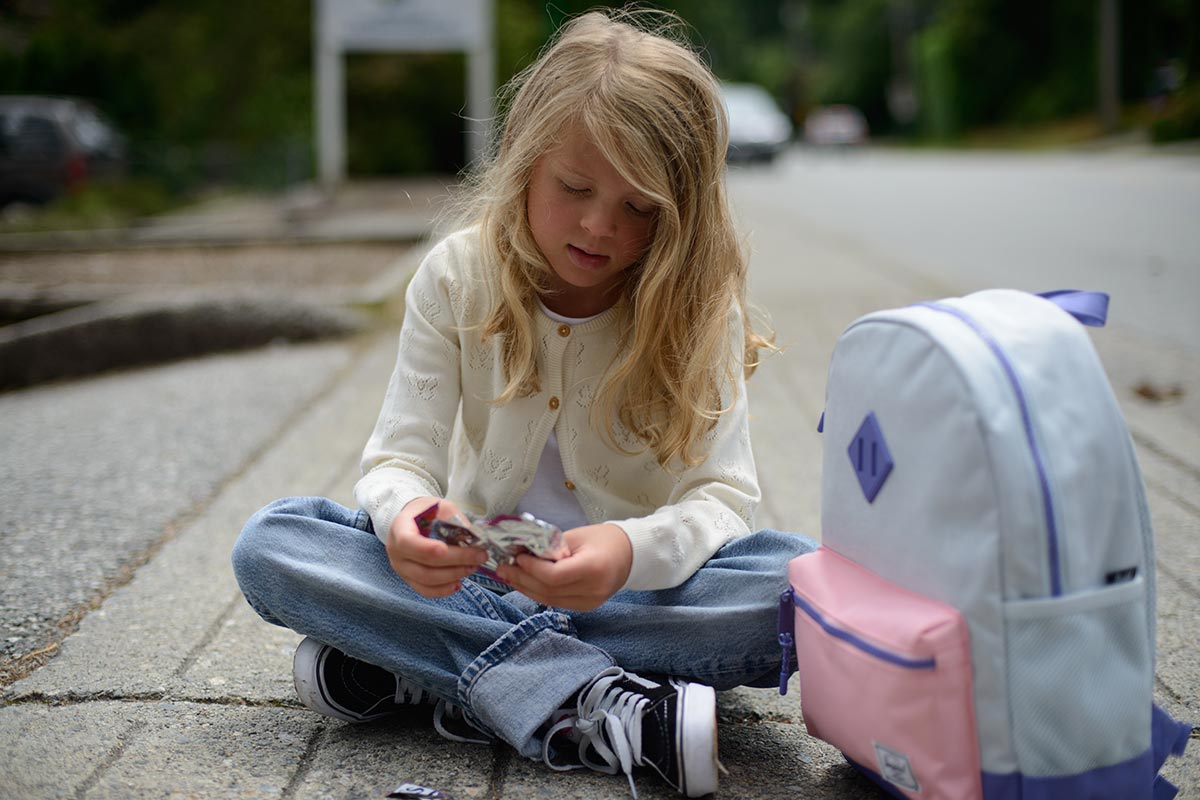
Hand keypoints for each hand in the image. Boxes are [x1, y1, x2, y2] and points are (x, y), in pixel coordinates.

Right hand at [386, 496, 487, 596]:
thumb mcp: (440, 505)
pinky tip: (459, 582)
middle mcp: (397, 553)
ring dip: (454, 575)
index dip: (427, 548)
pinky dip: (444, 589)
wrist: (412, 522)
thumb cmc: (426, 512)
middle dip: (455, 562)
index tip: (446, 548)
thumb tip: (472, 535)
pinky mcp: (410, 580)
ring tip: (472, 566)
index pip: (408, 543)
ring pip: (427, 581)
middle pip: (424, 566)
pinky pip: (426, 591)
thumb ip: (454, 518)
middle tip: (480, 556)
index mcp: (400, 529)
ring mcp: (402, 569)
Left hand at [496, 523, 632, 610]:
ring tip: (509, 576)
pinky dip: (538, 592)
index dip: (532, 569)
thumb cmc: (603, 539)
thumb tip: (521, 552)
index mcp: (593, 568)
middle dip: (522, 579)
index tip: (518, 558)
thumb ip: (550, 546)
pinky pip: (556, 602)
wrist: (630, 555)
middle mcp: (592, 590)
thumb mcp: (577, 536)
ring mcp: (589, 602)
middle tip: (503, 568)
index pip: (554, 576)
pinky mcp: (586, 607)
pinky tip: (525, 583)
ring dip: (526, 588)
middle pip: (548, 590)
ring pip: (549, 600)